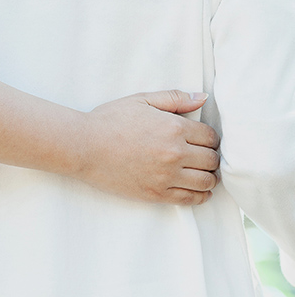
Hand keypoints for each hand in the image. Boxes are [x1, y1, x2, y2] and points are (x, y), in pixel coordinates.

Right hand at [75, 90, 219, 205]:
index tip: (202, 139)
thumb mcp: (141, 100)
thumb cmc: (110, 119)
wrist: (84, 146)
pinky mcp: (157, 194)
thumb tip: (203, 98)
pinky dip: (201, 195)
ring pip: (206, 181)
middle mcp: (175, 153)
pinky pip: (191, 199)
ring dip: (209, 176)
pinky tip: (198, 189)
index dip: (209, 137)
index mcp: (173, 127)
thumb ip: (174, 98)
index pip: (211, 136)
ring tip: (201, 171)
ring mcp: (167, 176)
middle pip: (212, 160)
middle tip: (202, 155)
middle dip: (211, 156)